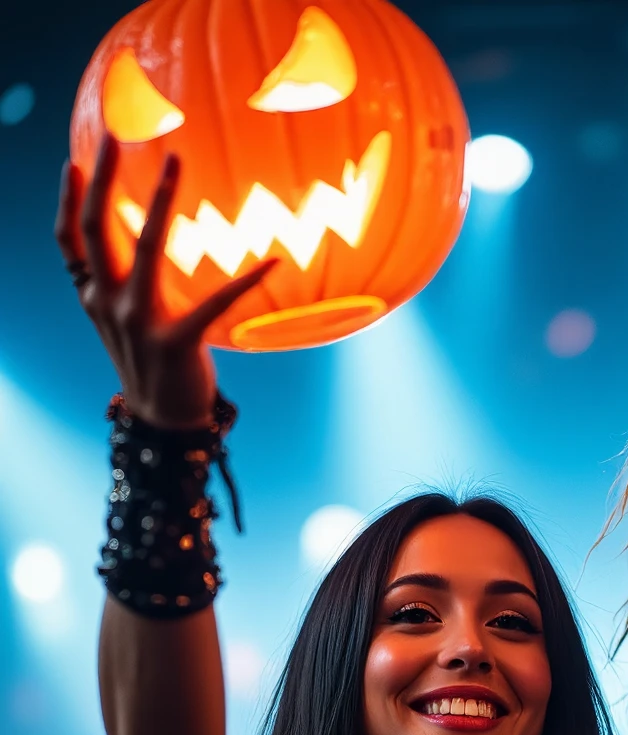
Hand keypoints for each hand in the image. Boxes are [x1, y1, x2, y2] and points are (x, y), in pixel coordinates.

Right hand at [54, 137, 274, 427]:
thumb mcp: (123, 317)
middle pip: (97, 230)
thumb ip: (122, 279)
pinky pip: (216, 303)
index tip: (78, 160)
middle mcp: (109, 303)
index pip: (71, 239)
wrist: (162, 420)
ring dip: (161, 201)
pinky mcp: (177, 341)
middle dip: (103, 180)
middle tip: (116, 137)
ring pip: (145, 248)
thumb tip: (138, 232)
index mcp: (94, 295)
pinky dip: (247, 280)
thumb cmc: (150, 359)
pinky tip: (274, 261)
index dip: (70, 198)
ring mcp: (140, 321)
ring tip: (174, 163)